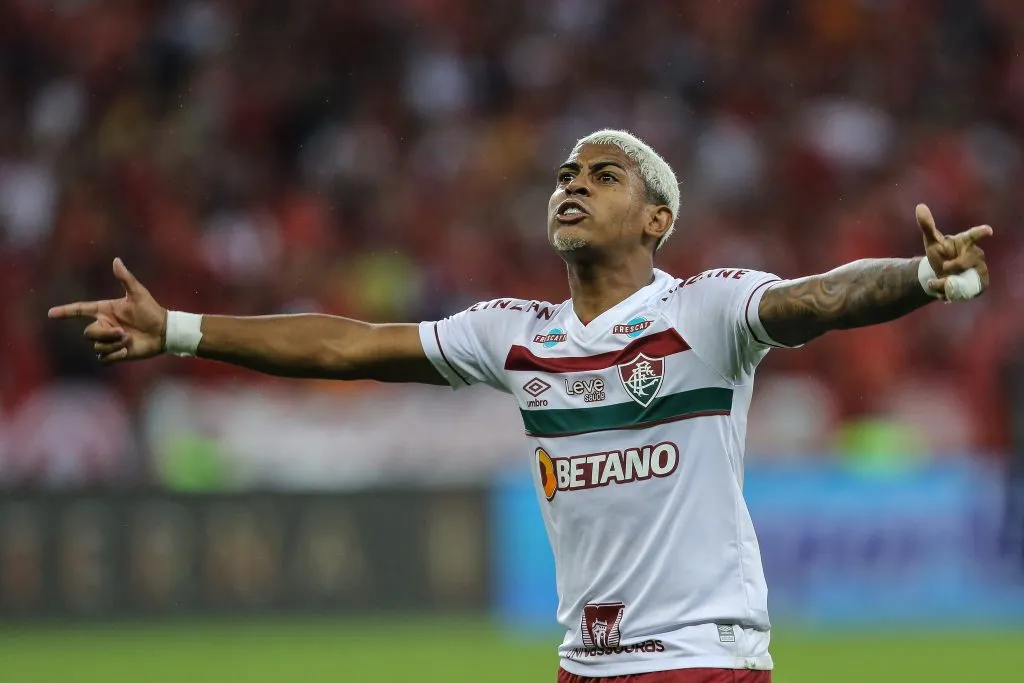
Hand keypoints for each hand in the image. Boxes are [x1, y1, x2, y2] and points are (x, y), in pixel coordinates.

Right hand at [47, 258, 167, 363]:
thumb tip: (116, 260)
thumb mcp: (138, 294)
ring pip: (97, 346)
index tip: (51, 313)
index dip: (65, 311)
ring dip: (113, 344)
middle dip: (105, 334)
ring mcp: (109, 340)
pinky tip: (127, 351)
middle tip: (123, 333)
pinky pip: (103, 358)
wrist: (164, 332)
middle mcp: (104, 325)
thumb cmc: (151, 311)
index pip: (80, 310)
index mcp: (105, 310)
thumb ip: (125, 278)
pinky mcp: (115, 353)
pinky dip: (114, 355)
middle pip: (88, 333)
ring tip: (129, 340)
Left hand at [916, 203, 991, 299]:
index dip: (981, 232)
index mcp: (966, 241)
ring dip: (947, 282)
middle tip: (944, 267)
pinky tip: (945, 293)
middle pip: (963, 261)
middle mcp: (976, 254)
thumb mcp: (932, 241)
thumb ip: (927, 225)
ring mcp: (980, 269)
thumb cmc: (940, 253)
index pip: (974, 235)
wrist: (942, 273)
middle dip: (951, 266)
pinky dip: (952, 293)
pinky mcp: (980, 283)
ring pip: (965, 278)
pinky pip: (967, 290)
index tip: (988, 230)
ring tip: (938, 282)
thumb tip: (919, 206)